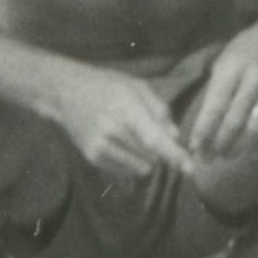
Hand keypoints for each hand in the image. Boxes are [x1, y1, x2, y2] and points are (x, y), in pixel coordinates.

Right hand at [50, 66, 194, 182]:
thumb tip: (175, 138)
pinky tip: (121, 142)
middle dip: (161, 150)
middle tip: (149, 131)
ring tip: (132, 135)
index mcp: (127, 109)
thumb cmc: (108, 86)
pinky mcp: (93, 158)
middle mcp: (113, 131)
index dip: (175, 155)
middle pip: (153, 157)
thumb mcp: (138, 87)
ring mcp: (101, 147)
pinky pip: (126, 172)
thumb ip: (160, 111)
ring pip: (142, 168)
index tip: (191, 169)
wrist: (66, 92)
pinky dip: (131, 162)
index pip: (155, 139)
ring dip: (146, 158)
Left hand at [186, 12, 257, 164]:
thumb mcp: (227, 57)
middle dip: (220, 142)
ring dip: (241, 145)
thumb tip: (202, 121)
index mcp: (233, 64)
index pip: (215, 104)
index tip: (194, 147)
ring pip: (257, 124)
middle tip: (208, 158)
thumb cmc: (248, 48)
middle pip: (236, 118)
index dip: (204, 128)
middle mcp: (255, 74)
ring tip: (227, 156)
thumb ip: (217, 85)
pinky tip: (252, 150)